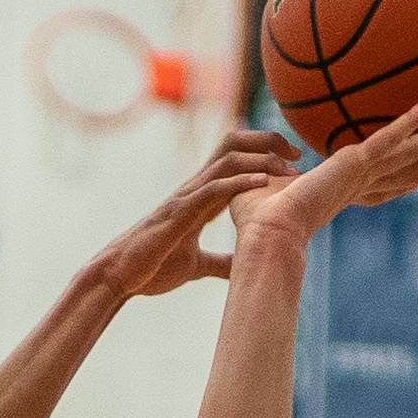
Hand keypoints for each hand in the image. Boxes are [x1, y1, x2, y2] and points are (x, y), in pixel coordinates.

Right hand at [97, 130, 301, 295]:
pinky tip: (263, 184)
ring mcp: (186, 197)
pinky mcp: (179, 212)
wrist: (119, 276)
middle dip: (269, 141)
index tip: (293, 164)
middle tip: (298, 157)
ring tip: (288, 169)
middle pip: (234, 143)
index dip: (266, 151)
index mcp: (200, 197)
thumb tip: (240, 268)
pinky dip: (240, 183)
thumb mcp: (194, 265)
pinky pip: (213, 188)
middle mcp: (194, 188)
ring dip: (262, 160)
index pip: (235, 157)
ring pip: (227, 160)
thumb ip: (218, 261)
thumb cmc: (151, 267)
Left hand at [230, 100, 417, 245]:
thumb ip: (267, 176)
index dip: (403, 178)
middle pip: (409, 170)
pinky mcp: (354, 166)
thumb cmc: (255, 226)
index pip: (380, 185)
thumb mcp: (263, 191)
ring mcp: (359, 176)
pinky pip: (387, 138)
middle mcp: (357, 187)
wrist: (264, 237)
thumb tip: (257, 166)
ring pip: (411, 152)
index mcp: (340, 195)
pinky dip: (408, 121)